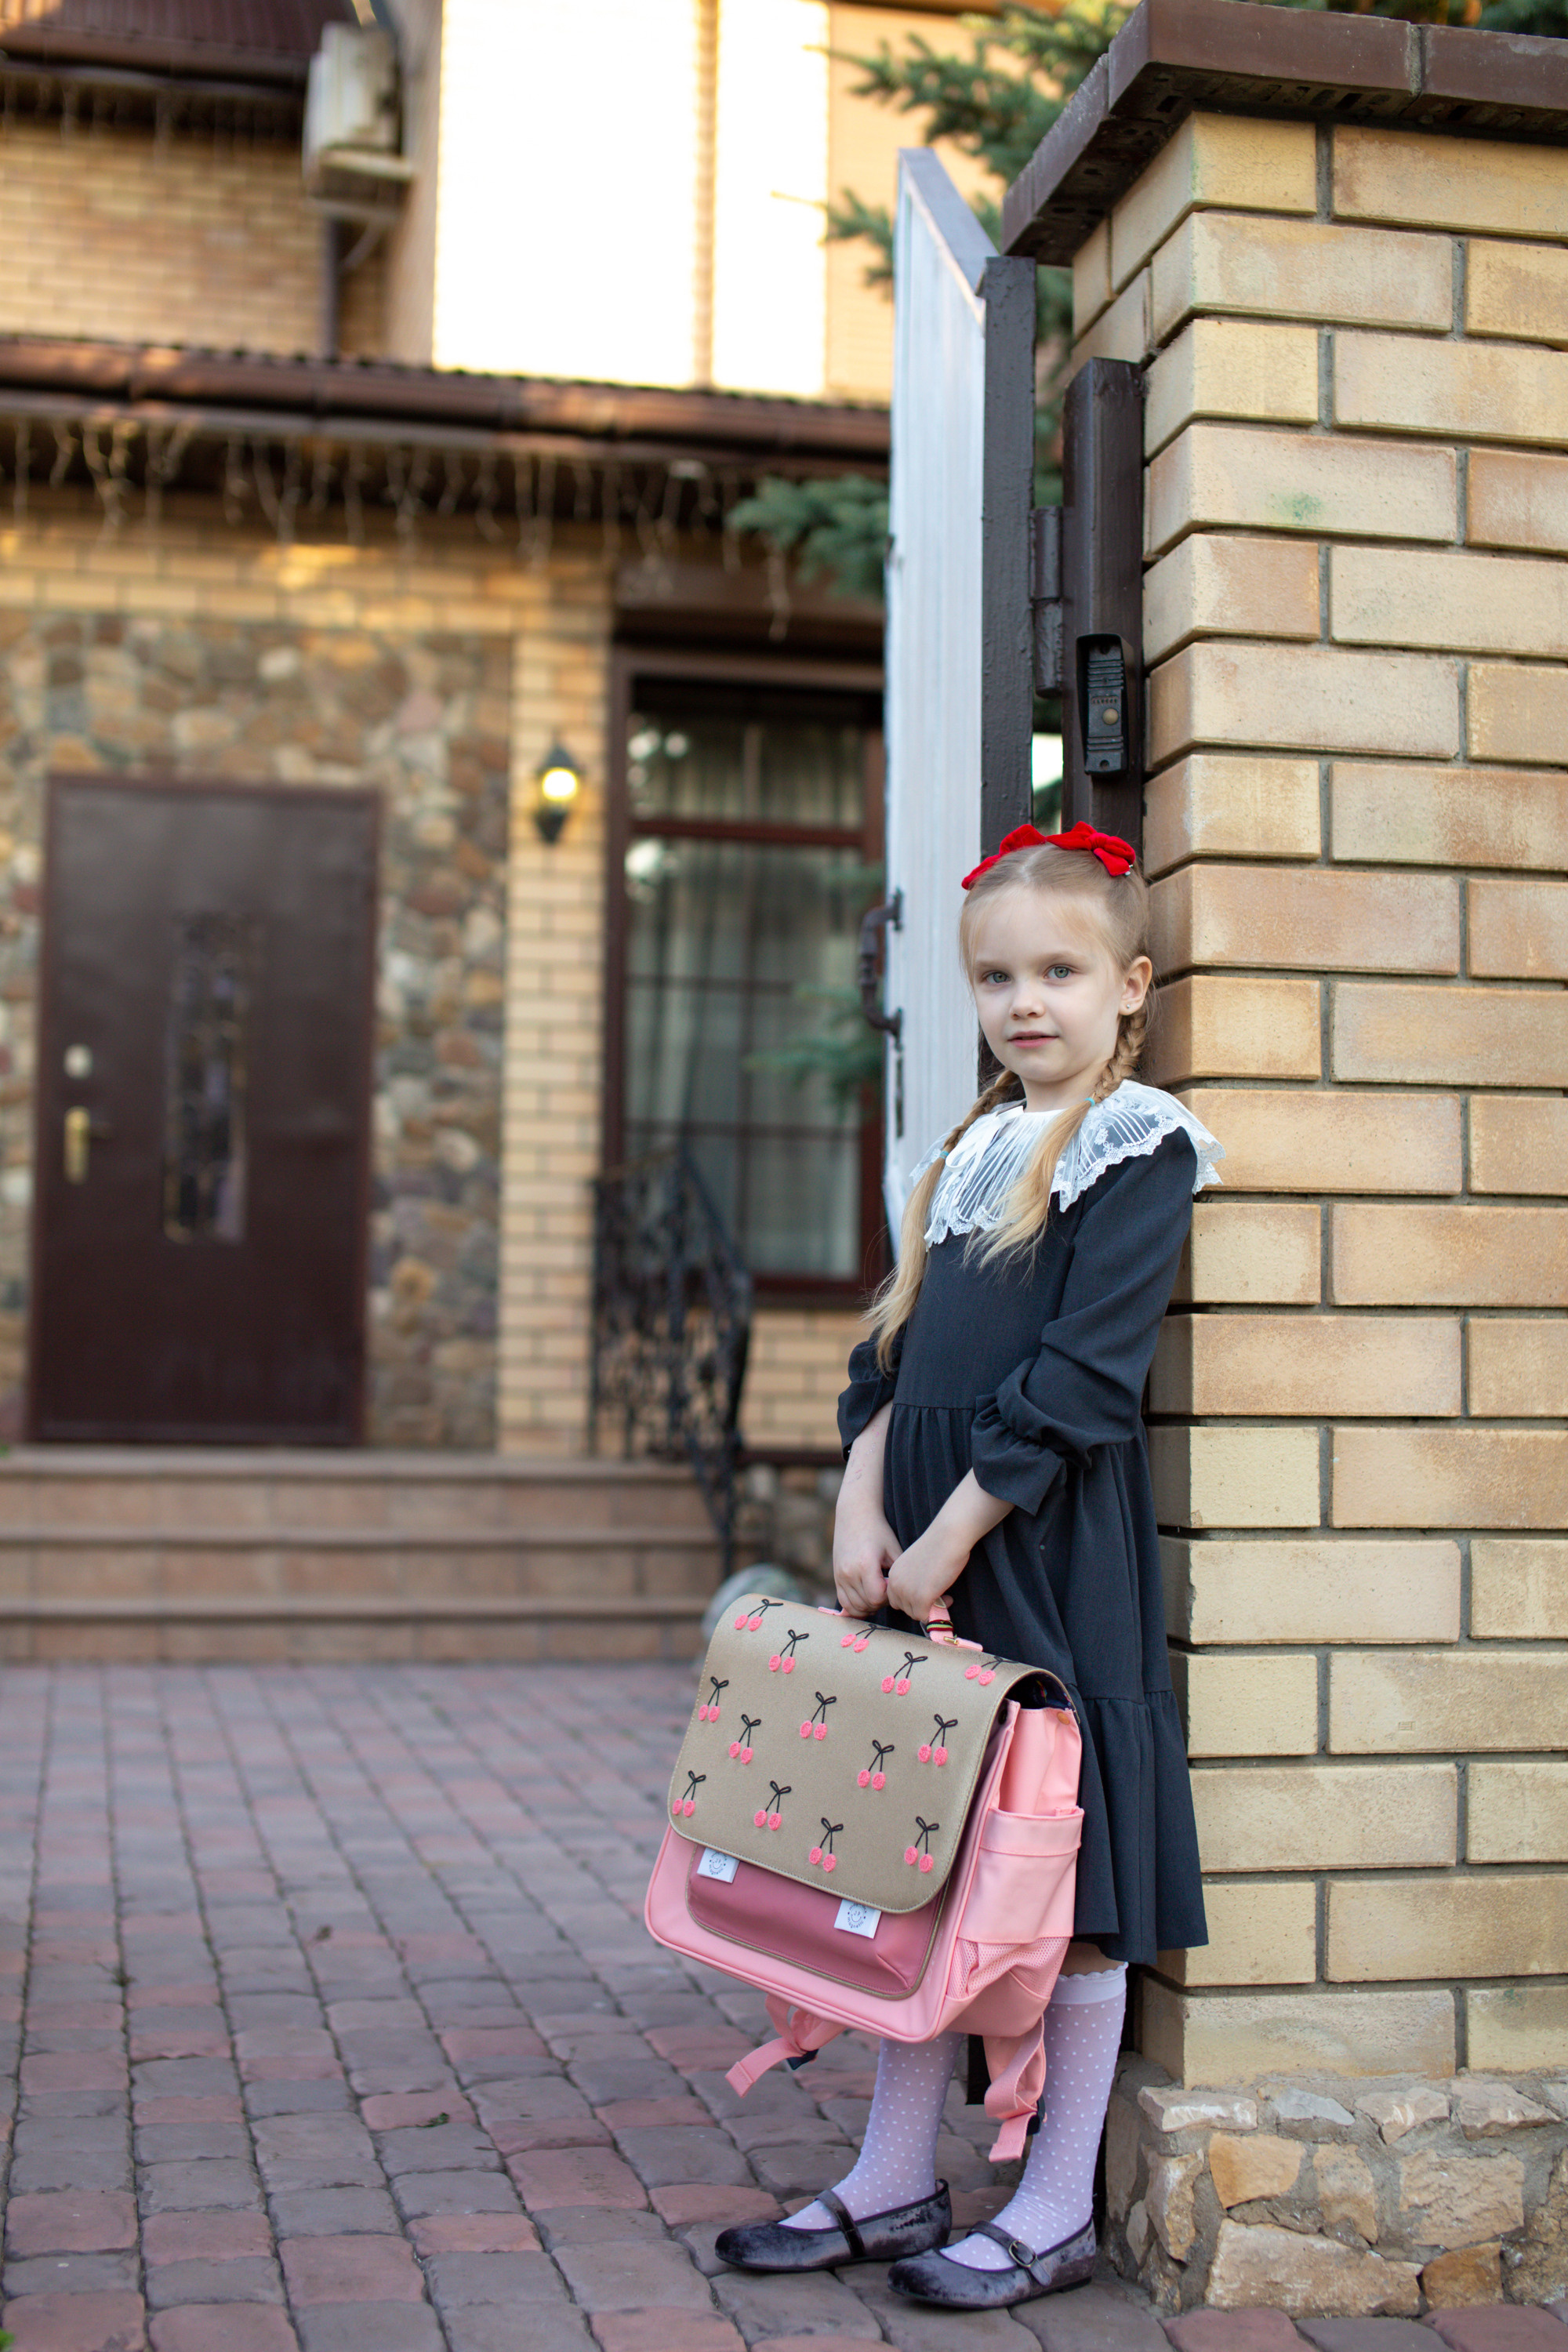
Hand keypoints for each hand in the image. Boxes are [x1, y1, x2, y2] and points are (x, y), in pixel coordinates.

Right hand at [832, 1499, 901, 1621]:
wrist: (855, 1515)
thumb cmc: (878, 1531)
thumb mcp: (894, 1549)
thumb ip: (899, 1574)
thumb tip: (904, 1595)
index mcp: (865, 1565)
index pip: (878, 1597)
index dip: (889, 1596)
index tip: (894, 1584)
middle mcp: (849, 1572)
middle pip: (867, 1604)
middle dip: (880, 1602)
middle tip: (888, 1590)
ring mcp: (840, 1576)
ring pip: (854, 1607)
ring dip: (869, 1606)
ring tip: (878, 1593)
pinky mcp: (836, 1577)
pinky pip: (844, 1602)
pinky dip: (856, 1606)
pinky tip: (867, 1598)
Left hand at [884, 1527, 962, 1626]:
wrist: (947, 1538)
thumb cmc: (937, 1546)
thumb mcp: (916, 1566)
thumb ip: (913, 1581)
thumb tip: (921, 1598)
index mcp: (894, 1574)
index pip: (895, 1598)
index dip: (912, 1599)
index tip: (927, 1593)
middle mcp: (896, 1584)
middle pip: (904, 1608)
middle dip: (920, 1606)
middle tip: (939, 1597)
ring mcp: (907, 1592)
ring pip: (915, 1614)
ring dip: (930, 1608)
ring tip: (945, 1597)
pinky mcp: (920, 1598)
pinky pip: (925, 1617)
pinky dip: (937, 1612)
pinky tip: (948, 1598)